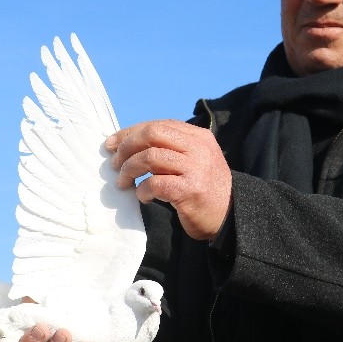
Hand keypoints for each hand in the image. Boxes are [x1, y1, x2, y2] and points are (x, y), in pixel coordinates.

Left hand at [106, 119, 231, 240]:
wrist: (230, 216)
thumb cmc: (205, 188)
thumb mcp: (196, 159)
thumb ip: (172, 147)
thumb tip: (128, 142)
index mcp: (199, 137)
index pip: (158, 125)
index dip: (130, 132)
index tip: (112, 143)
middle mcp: (198, 149)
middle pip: (152, 134)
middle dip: (127, 146)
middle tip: (115, 163)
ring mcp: (195, 169)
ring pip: (149, 157)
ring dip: (129, 170)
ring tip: (123, 182)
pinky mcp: (190, 190)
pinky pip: (155, 184)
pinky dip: (142, 190)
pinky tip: (143, 196)